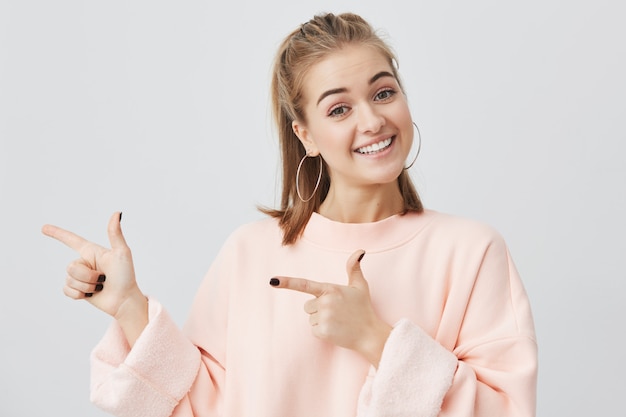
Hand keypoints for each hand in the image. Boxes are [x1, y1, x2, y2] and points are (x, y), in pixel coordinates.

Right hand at [41, 212, 144, 321]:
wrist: (124, 300)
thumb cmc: (126, 275)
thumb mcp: (121, 253)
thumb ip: (115, 234)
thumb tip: (117, 213)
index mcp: (91, 251)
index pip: (71, 240)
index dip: (57, 233)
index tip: (44, 228)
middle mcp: (84, 262)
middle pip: (71, 267)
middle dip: (88, 276)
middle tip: (103, 278)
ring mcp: (80, 277)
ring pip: (69, 280)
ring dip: (87, 286)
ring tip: (100, 286)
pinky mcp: (77, 290)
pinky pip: (66, 290)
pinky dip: (80, 294)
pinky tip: (92, 294)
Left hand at [271, 250, 391, 366]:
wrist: (370, 334)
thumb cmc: (364, 309)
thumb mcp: (360, 286)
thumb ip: (354, 268)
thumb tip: (360, 251)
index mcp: (330, 289)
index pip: (304, 285)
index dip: (287, 282)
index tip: (272, 280)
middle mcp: (325, 302)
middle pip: (307, 305)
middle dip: (318, 309)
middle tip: (336, 312)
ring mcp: (323, 317)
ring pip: (310, 318)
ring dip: (321, 321)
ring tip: (337, 321)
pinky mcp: (322, 332)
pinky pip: (313, 330)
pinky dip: (322, 332)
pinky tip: (335, 330)